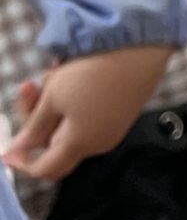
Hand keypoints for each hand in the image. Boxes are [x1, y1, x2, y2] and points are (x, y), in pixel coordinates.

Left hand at [4, 43, 176, 179]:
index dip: (21, 162)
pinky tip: (73, 73)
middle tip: (29, 86)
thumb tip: (19, 150)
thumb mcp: (53, 98)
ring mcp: (111, 127)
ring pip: (68, 125)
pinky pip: (86, 115)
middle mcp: (98, 142)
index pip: (44, 169)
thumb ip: (33, 128)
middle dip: (36, 117)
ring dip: (53, 102)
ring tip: (57, 70)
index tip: (5, 149)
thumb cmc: (93, 74)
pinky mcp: (120, 112)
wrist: (139, 50)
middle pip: (53, 143)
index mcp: (79, 144)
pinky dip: (72, 99)